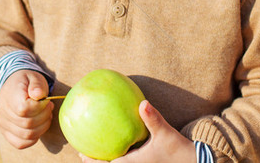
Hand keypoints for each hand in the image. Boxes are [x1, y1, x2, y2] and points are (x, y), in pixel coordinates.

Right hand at [0, 69, 53, 148]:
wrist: (13, 85)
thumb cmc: (26, 82)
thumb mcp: (34, 77)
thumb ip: (37, 85)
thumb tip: (39, 95)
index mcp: (9, 96)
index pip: (26, 110)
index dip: (41, 107)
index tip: (47, 101)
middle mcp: (2, 112)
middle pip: (28, 124)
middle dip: (44, 117)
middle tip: (48, 108)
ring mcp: (2, 124)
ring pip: (26, 135)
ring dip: (41, 128)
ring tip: (44, 116)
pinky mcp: (5, 132)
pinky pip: (20, 143)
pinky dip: (32, 139)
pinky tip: (37, 127)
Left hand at [79, 101, 194, 162]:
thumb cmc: (179, 150)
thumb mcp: (165, 133)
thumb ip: (153, 118)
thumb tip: (143, 103)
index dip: (92, 161)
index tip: (80, 153)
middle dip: (95, 162)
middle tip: (82, 152)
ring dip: (106, 161)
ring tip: (95, 152)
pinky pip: (127, 162)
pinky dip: (118, 158)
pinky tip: (118, 148)